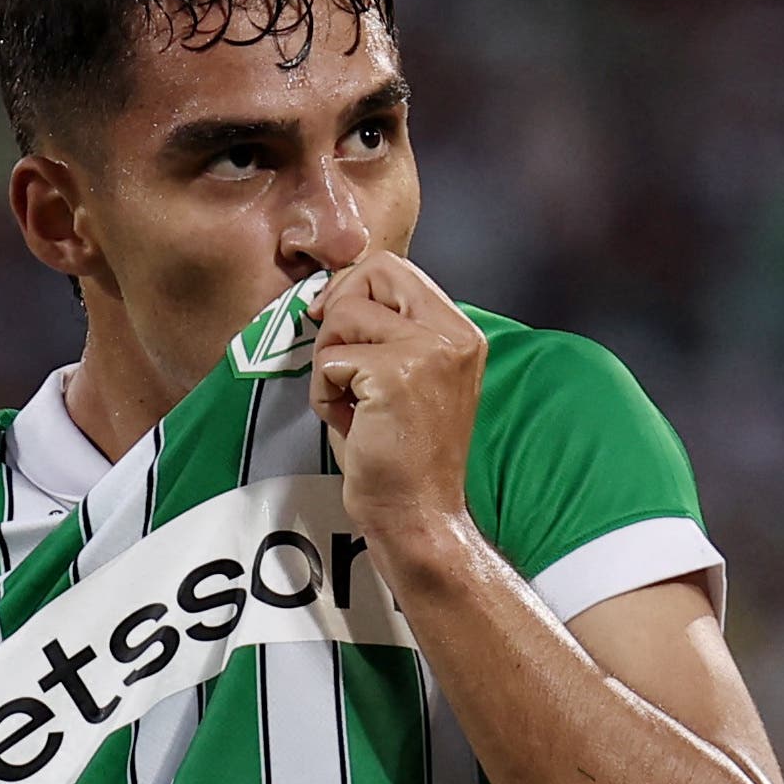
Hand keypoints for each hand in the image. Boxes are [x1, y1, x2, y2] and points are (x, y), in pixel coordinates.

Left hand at [307, 251, 489, 543]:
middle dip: (337, 308)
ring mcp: (428, 352)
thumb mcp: (407, 378)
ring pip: (344, 314)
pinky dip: (323, 393)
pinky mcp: (395, 375)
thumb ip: (388, 332)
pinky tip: (349, 422)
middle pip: (375, 270)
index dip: (353, 286)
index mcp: (460, 333)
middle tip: (336, 358)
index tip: (333, 319)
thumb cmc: (402, 456)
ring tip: (350, 404)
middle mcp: (453, 336)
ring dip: (329, 361)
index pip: (396, 268)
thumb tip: (335, 294)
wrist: (417, 514)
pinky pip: (330, 359)